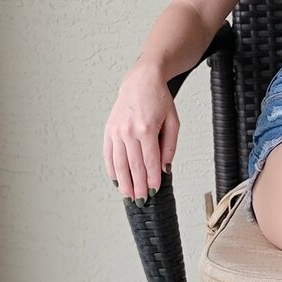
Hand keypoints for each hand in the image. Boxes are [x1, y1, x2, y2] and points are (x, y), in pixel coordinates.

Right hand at [103, 63, 179, 204]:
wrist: (141, 81)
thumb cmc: (159, 99)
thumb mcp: (173, 121)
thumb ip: (169, 146)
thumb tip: (165, 168)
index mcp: (146, 129)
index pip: (150, 162)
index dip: (153, 179)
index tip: (155, 191)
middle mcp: (128, 131)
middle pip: (133, 167)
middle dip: (138, 186)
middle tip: (142, 201)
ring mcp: (116, 131)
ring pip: (119, 164)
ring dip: (124, 183)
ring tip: (129, 196)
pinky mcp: (108, 130)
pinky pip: (108, 155)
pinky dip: (112, 170)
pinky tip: (116, 181)